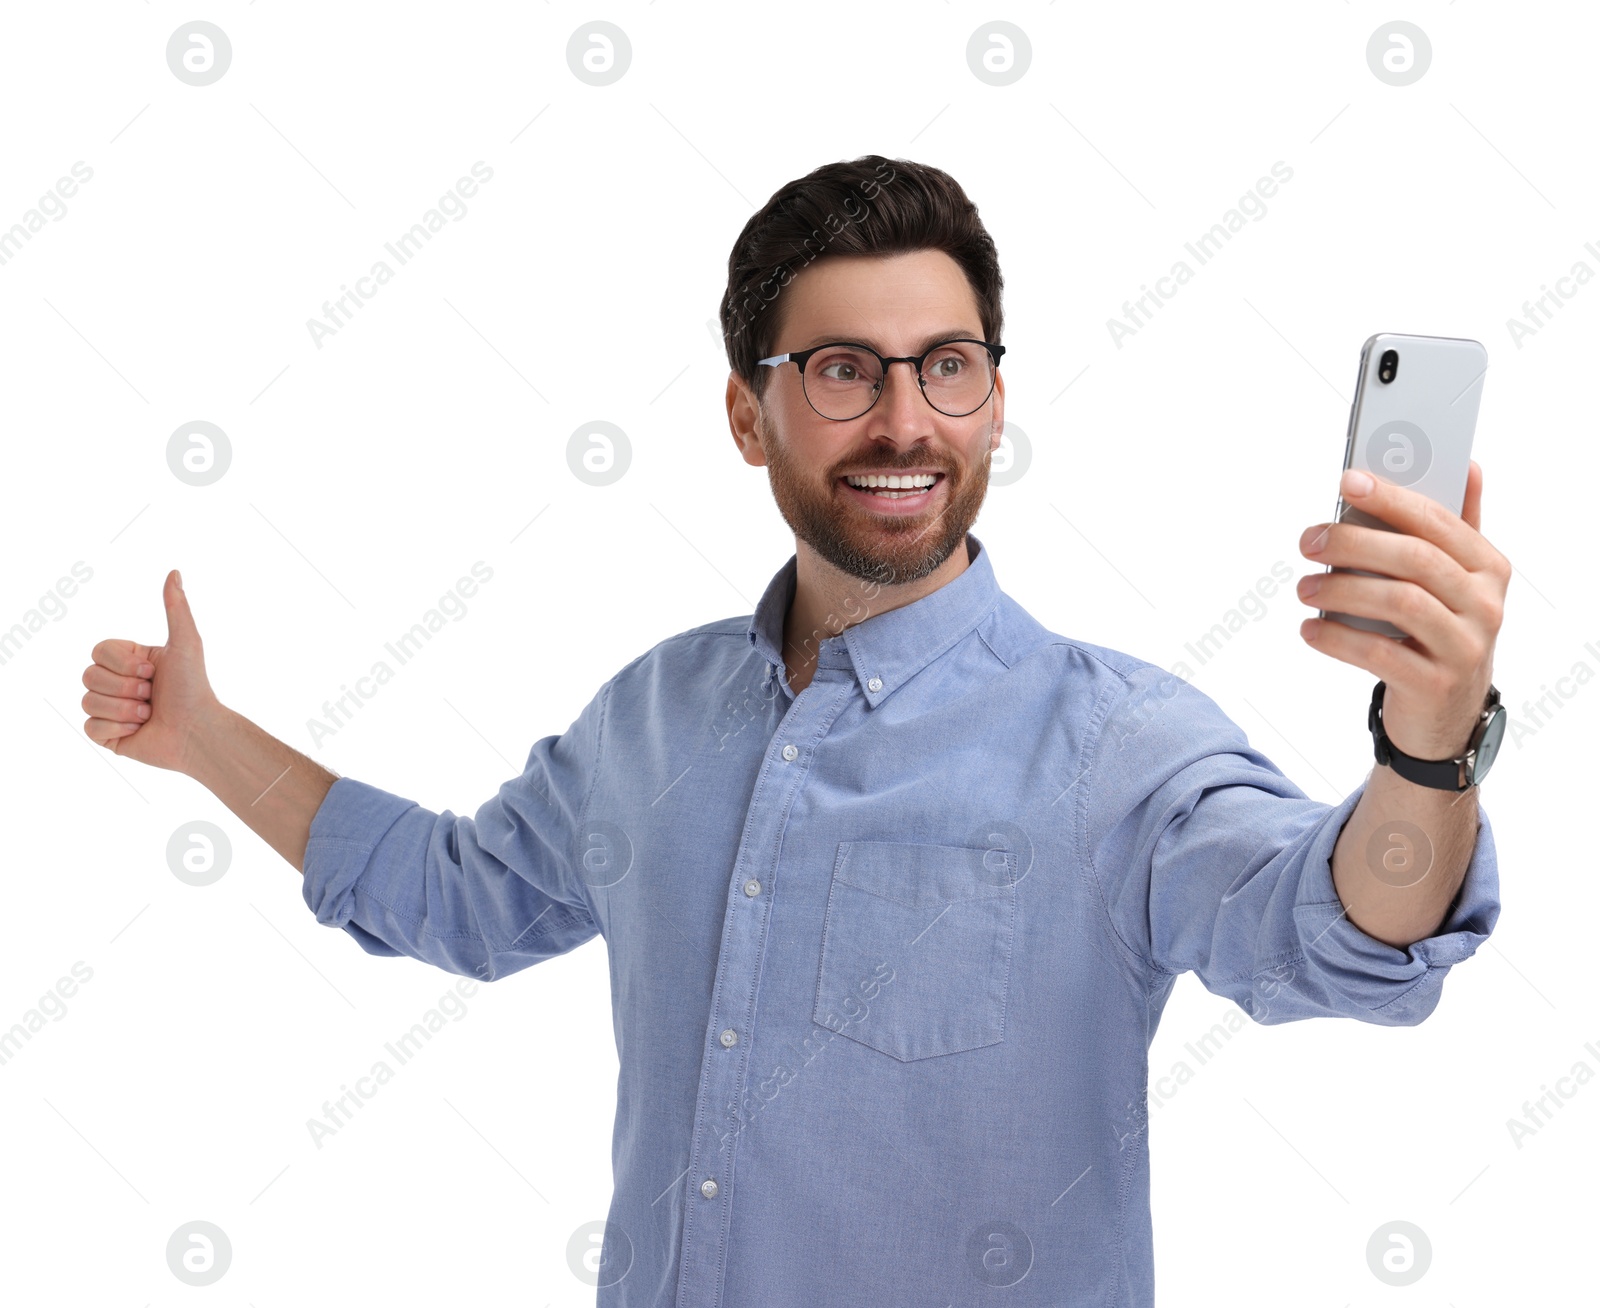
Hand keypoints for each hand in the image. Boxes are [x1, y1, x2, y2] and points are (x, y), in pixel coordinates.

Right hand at [80, 569, 222, 774]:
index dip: (123, 663)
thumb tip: (174, 572)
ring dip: (124, 709)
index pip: (98, 650)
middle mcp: (117, 682)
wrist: (197, 732)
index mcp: (130, 660)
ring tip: (149, 713)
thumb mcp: (186, 643)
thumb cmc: (194, 687)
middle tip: (151, 694)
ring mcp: (109, 709)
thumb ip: (176, 608)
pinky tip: (140, 730)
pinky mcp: (106, 735)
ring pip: (88, 700)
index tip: (151, 671)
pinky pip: (90, 726)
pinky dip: (117, 728)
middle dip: (125, 687)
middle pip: (88, 675)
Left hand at [1296, 459, 1510, 759]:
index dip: (1391, 498)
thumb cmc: (1437, 632)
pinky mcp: (1435, 685)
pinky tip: (1310, 628)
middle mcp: (1486, 605)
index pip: (1438, 521)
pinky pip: (1379, 653)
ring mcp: (1465, 647)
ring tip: (1304, 588)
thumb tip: (1469, 465)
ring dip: (1341, 590)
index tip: (1346, 481)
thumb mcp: (1454, 582)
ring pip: (1400, 603)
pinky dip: (1337, 637)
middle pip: (1415, 559)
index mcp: (1489, 568)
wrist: (1445, 716)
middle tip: (1309, 541)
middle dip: (1354, 543)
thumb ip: (1455, 527)